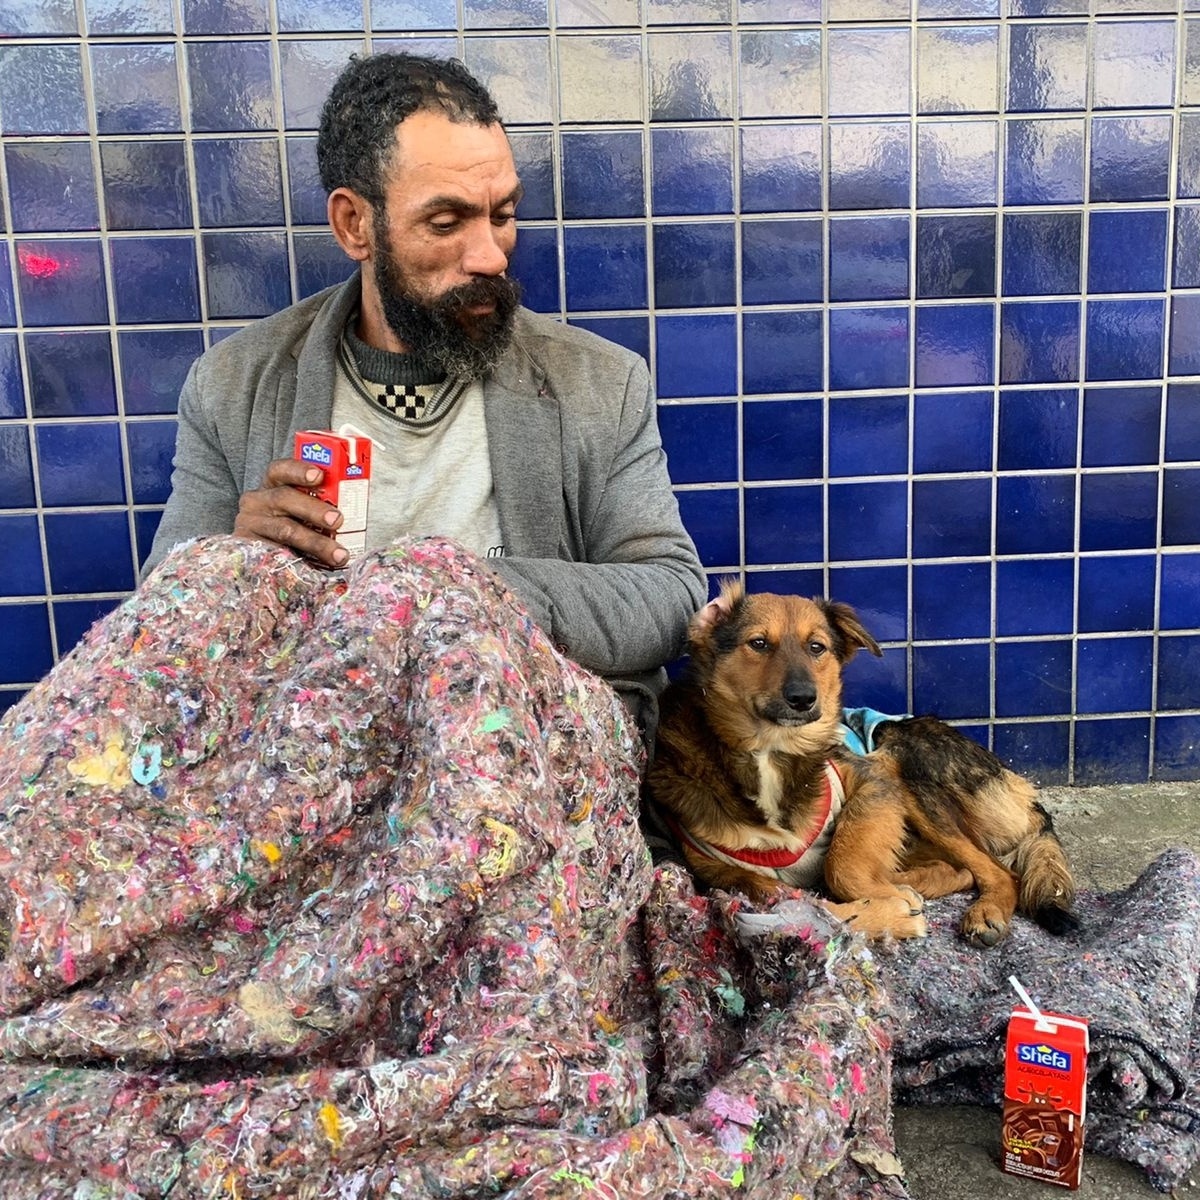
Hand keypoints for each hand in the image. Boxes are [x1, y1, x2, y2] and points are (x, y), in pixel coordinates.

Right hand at [233, 457, 348, 566]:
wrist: (259, 563)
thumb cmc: (294, 532)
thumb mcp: (305, 515)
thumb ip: (322, 507)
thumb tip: (354, 510)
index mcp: (273, 486)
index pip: (281, 470)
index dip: (299, 470)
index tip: (319, 476)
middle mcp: (257, 502)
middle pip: (285, 498)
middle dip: (314, 509)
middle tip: (337, 520)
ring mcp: (250, 525)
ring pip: (285, 529)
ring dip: (316, 542)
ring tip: (338, 554)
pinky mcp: (247, 549)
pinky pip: (275, 553)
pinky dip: (298, 560)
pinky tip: (315, 567)